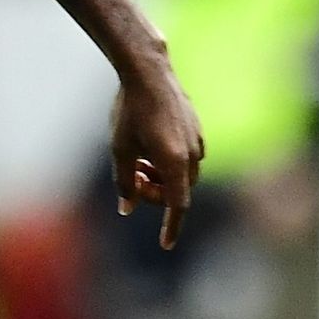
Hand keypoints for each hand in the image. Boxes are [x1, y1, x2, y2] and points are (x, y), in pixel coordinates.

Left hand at [110, 60, 203, 249]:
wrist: (149, 73)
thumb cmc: (130, 111)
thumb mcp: (119, 150)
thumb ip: (124, 182)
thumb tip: (128, 208)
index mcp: (175, 162)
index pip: (177, 205)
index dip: (171, 227)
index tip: (165, 245)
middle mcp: (193, 155)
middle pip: (177, 191)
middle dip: (154, 194)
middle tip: (132, 181)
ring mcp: (198, 141)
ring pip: (182, 175)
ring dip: (160, 178)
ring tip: (137, 164)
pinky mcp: (197, 130)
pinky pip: (185, 157)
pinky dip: (167, 163)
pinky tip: (148, 149)